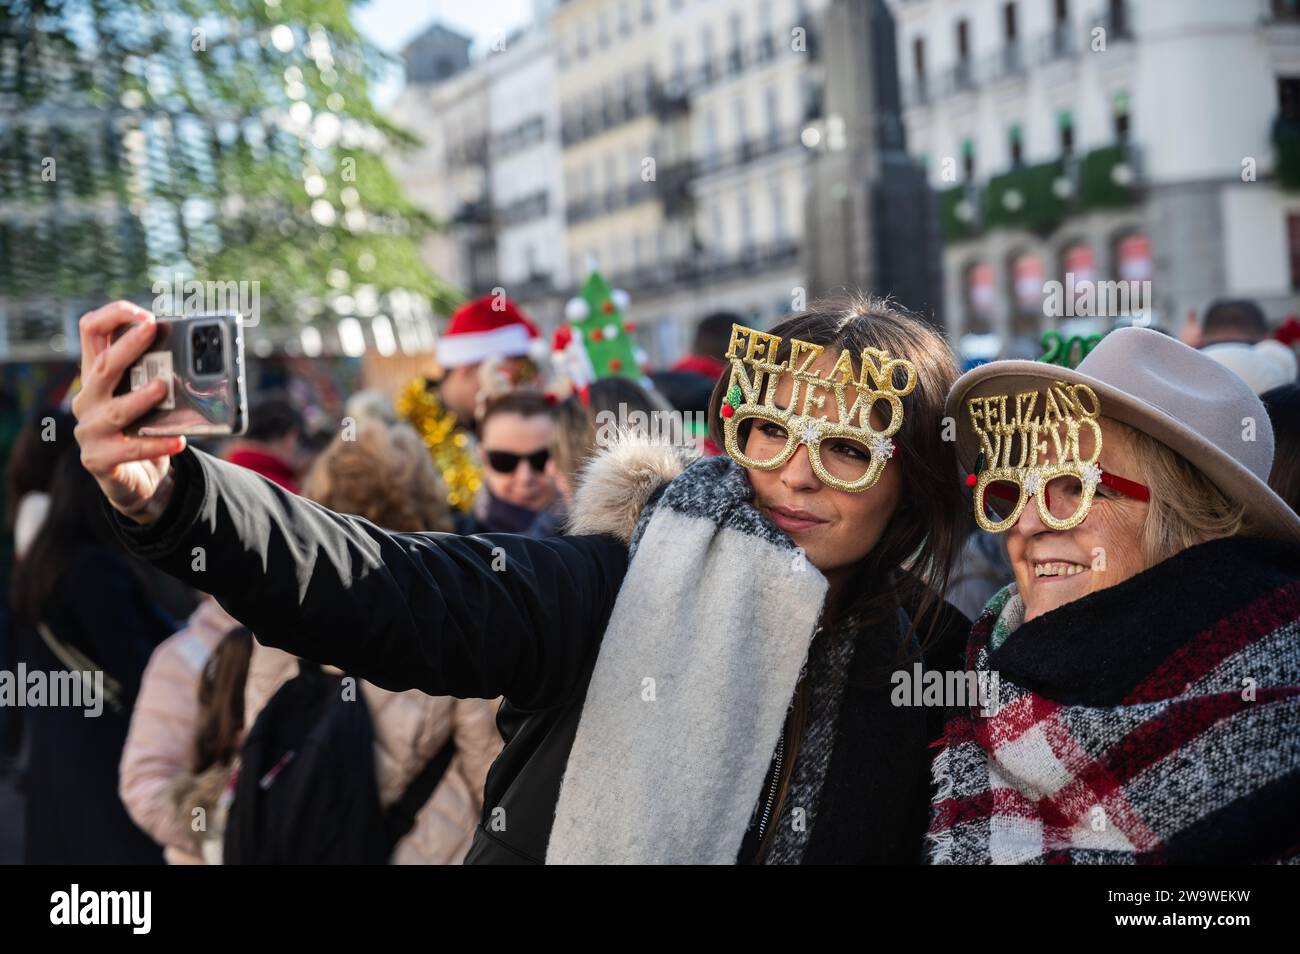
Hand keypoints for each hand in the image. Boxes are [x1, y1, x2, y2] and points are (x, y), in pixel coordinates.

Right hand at [72, 301, 186, 523]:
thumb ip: (160, 376)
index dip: (113, 316)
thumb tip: (199, 355)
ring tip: (163, 387)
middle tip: (152, 330)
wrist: (140, 481)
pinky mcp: (98, 459)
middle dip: (128, 346)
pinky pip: (130, 449)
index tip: (143, 314)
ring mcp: (88, 430)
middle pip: (102, 367)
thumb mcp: (149, 400)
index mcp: (97, 376)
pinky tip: (178, 441)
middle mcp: (87, 399)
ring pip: (115, 409)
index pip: (91, 332)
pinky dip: (156, 445)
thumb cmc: (146, 430)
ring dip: (140, 397)